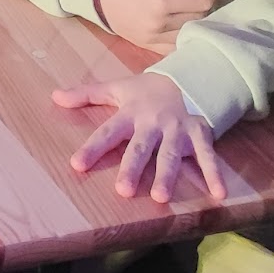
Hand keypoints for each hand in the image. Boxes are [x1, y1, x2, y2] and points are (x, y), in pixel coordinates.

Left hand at [54, 72, 226, 203]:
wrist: (189, 75)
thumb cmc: (148, 89)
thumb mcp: (117, 87)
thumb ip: (86, 94)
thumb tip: (54, 97)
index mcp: (131, 113)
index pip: (108, 132)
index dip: (93, 148)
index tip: (77, 165)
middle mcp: (153, 123)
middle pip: (141, 148)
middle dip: (133, 168)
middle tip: (123, 191)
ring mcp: (178, 130)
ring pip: (171, 155)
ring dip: (167, 176)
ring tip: (160, 197)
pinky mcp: (200, 134)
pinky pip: (208, 156)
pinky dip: (214, 174)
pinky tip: (219, 195)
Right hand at [96, 0, 219, 52]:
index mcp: (161, 2)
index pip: (202, 1)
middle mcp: (160, 24)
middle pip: (199, 17)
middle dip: (204, 3)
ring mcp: (154, 39)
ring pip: (191, 33)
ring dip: (196, 20)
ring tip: (190, 7)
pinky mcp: (149, 46)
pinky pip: (176, 46)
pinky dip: (184, 36)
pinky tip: (182, 24)